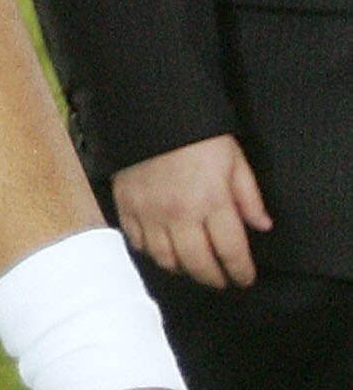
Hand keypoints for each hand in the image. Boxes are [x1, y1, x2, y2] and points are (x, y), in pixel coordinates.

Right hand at [113, 135, 270, 288]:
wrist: (151, 110)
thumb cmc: (197, 134)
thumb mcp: (234, 160)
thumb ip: (249, 196)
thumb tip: (262, 225)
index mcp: (212, 201)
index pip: (231, 251)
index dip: (241, 271)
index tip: (245, 278)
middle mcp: (180, 214)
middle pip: (198, 264)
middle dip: (214, 278)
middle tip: (222, 279)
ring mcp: (150, 213)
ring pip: (166, 260)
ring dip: (183, 269)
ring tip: (193, 267)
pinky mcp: (127, 207)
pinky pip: (138, 243)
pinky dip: (152, 252)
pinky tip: (163, 249)